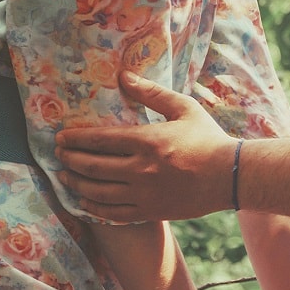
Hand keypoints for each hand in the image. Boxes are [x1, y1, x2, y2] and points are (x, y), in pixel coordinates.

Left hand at [55, 72, 236, 222]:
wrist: (231, 176)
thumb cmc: (208, 138)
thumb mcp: (183, 108)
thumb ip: (152, 93)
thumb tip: (124, 76)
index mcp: (148, 140)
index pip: (100, 140)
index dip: (76, 139)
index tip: (61, 137)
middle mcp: (142, 169)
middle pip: (93, 167)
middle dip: (70, 160)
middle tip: (58, 155)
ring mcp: (145, 194)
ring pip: (99, 192)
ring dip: (76, 184)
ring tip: (64, 177)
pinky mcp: (151, 211)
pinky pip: (114, 213)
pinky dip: (95, 208)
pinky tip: (84, 202)